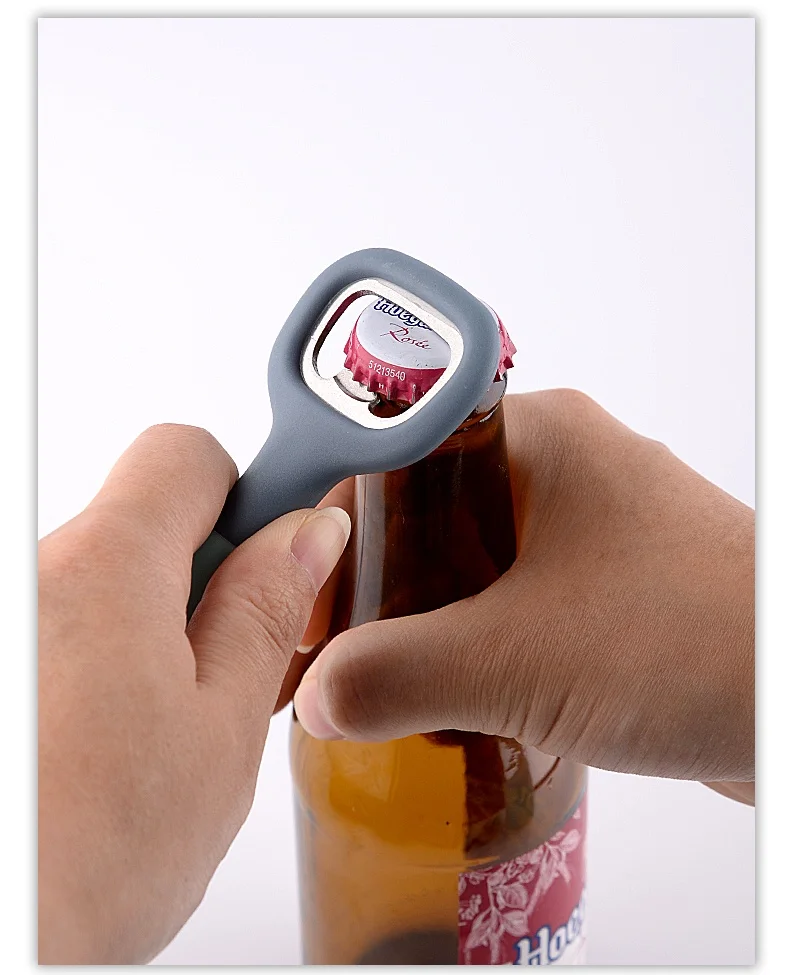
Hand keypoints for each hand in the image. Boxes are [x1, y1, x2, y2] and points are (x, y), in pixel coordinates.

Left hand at [38, 424, 350, 962]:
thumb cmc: (84, 860)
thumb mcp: (222, 729)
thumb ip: (266, 611)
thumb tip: (307, 535)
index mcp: (106, 569)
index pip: (185, 455)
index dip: (245, 493)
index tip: (278, 543)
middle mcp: (36, 573)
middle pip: (144, 521)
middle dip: (203, 576)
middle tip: (230, 666)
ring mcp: (11, 613)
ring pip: (104, 581)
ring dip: (150, 628)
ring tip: (163, 726)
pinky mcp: (4, 650)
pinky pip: (60, 624)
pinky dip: (98, 660)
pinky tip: (108, 740)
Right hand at [293, 390, 753, 800]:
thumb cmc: (697, 643)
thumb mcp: (517, 660)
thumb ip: (396, 676)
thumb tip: (320, 699)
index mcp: (535, 437)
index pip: (392, 457)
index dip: (333, 531)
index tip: (297, 599)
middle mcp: (565, 470)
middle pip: (427, 514)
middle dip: (375, 590)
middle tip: (327, 655)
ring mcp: (595, 529)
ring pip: (473, 566)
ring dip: (424, 625)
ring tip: (375, 685)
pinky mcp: (618, 588)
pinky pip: (520, 605)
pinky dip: (479, 647)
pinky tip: (454, 700)